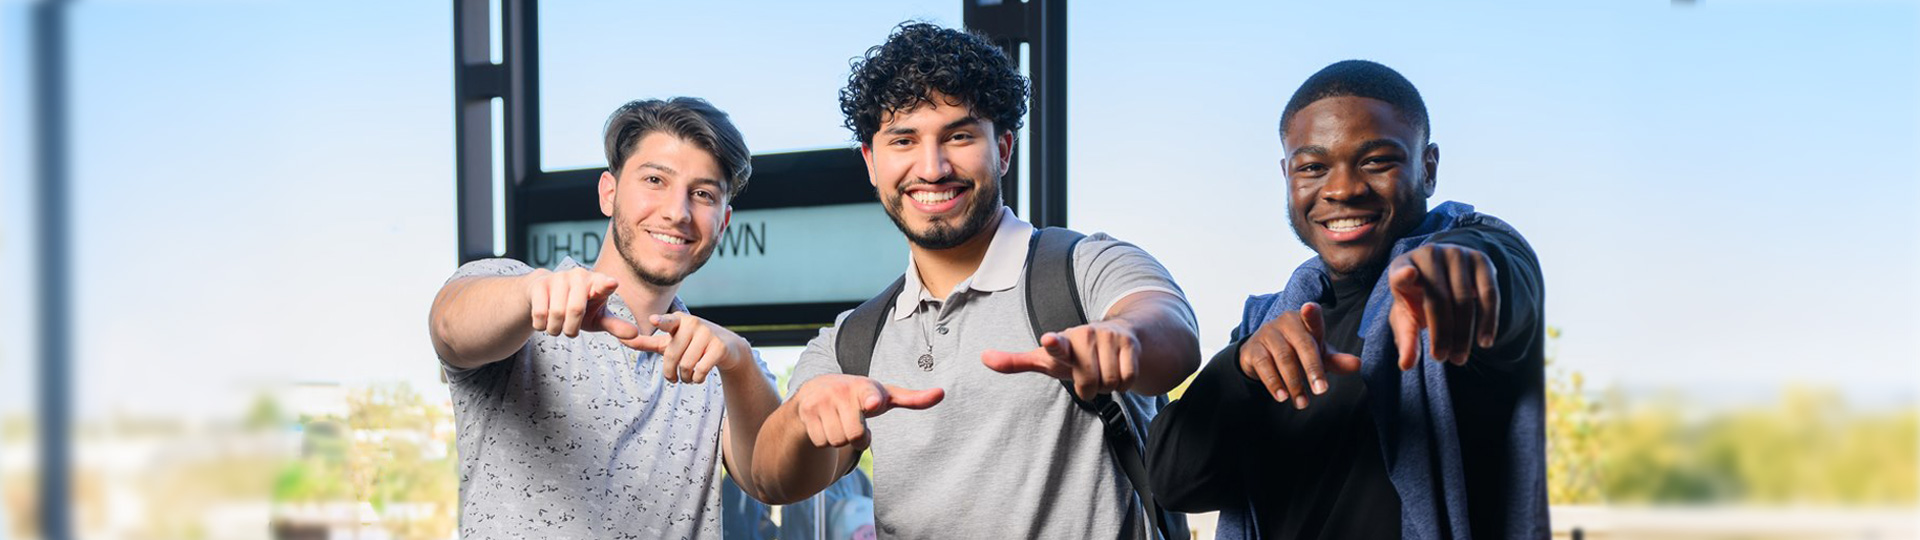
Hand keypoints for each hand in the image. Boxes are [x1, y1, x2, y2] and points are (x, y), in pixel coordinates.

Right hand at [525, 267, 640, 340]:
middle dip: (571, 329)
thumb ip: (615, 325)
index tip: (612, 284)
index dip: (606, 284)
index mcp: (598, 282)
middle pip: (575, 310)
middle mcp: (579, 276)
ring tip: (557, 326)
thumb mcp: (598, 317)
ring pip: (556, 313)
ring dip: (555, 329)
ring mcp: (558, 277)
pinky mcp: (540, 284)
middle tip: (569, 331)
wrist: (546, 294)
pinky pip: (539, 313)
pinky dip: (541, 325)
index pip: (604, 284)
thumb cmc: (579, 307)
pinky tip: (544, 321)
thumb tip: (635, 335)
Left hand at [628, 312, 752, 383]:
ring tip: (687, 377)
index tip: (653, 320)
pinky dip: (697, 379)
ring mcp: (708, 334)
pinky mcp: (719, 347)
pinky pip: (700, 370)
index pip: (667, 321)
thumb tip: (622, 340)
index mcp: (678, 320)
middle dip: (670, 372)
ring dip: (684, 378)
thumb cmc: (691, 344)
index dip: (660, 321)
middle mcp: (693, 323)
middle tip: (673, 378)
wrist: (727, 348)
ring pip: (686, 365)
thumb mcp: (670, 342)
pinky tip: (698, 377)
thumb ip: (647, 342)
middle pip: (672, 355)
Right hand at [791, 374, 943, 447]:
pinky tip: (826, 424)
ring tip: (840, 421)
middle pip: (854, 437)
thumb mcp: (885, 396)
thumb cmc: (860, 396)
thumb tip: (942, 393)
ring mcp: (820, 401)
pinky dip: (825, 440)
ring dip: (840, 439)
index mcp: (865, 387)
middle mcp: (841, 391)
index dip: (872, 400)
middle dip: (856, 437)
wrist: (816, 390)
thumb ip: (913, 398)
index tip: (873, 402)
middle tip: (854, 422)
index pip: (869, 395)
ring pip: (837, 442)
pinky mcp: (805, 412)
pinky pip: (821, 443)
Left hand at [981, 320, 1139, 400]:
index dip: (1053, 344)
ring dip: (1107, 385)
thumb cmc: (1074, 354)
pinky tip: (1118, 370)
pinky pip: (1128, 378)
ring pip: (1110, 382)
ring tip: (1102, 371)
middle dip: (1090, 387)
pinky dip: (1125, 383)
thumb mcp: (1046, 360)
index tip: (1048, 340)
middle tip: (1088, 375)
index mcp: (1062, 342)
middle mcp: (1085, 335)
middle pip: (1089, 383)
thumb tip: (983, 358)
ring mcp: (1109, 337)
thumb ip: (1016, 361)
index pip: (1056, 345)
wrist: (1115, 336)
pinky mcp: (1129, 342)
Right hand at [1239, 302, 1361, 408]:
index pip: (1312, 317)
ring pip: (1284, 358)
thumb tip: (1358, 365)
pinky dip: (1274, 383)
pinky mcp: (1252, 349)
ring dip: (1294, 383)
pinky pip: (1264, 365)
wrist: (1261, 356)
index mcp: (1305, 320)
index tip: (1309, 309)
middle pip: (1302, 344)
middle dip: (1313, 369)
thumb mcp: (1318, 356)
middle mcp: (1285, 322)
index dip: (1311, 313)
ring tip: (1302, 403)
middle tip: (1321, 391)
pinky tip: (1282, 397)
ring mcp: (1267, 334)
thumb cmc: (1296, 352)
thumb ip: (1336, 360)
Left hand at [1387, 243, 1499, 369]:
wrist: (1447, 275)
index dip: (1404, 275)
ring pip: (1464, 298)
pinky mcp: (1480, 259)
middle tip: (1443, 359)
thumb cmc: (1420, 299)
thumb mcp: (1408, 317)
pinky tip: (1485, 341)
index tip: (1408, 275)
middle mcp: (1428, 254)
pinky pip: (1488, 293)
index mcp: (1402, 266)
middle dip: (1442, 333)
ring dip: (1463, 333)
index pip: (1400, 272)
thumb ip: (1406, 339)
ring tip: (1459, 358)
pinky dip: (1488, 320)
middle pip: (1437, 297)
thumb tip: (1406, 365)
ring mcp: (1456, 253)